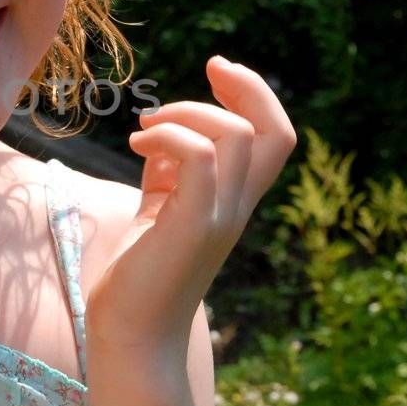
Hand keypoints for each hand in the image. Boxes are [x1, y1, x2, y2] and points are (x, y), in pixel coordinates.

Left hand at [86, 56, 297, 354]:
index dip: (256, 96)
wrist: (130, 335)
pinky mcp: (192, 226)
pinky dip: (167, 136)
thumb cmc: (137, 275)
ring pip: (236, 136)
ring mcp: (219, 216)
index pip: (276, 138)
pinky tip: (137, 146)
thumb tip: (158, 133)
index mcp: (235, 201)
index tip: (218, 71)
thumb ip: (167, 171)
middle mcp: (238, 207)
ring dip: (188, 113)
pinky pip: (197, 157)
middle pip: (275, 132)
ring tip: (146, 129)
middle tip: (206, 70)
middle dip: (245, 88)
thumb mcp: (158, 209)